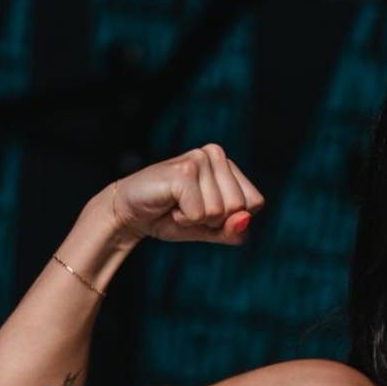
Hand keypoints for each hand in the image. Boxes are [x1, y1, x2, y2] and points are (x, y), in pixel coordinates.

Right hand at [110, 144, 265, 244]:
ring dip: (196, 220)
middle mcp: (215, 155)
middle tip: (188, 209)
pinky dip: (184, 219)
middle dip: (213, 220)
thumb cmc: (171, 218)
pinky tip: (169, 205)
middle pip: (239, 208)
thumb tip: (244, 219)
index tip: (205, 212)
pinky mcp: (184, 171)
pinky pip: (200, 214)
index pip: (255, 203)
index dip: (232, 219)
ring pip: (220, 212)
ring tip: (177, 205)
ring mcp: (199, 159)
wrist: (131, 214)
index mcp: (227, 165)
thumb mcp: (210, 230)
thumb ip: (232, 230)